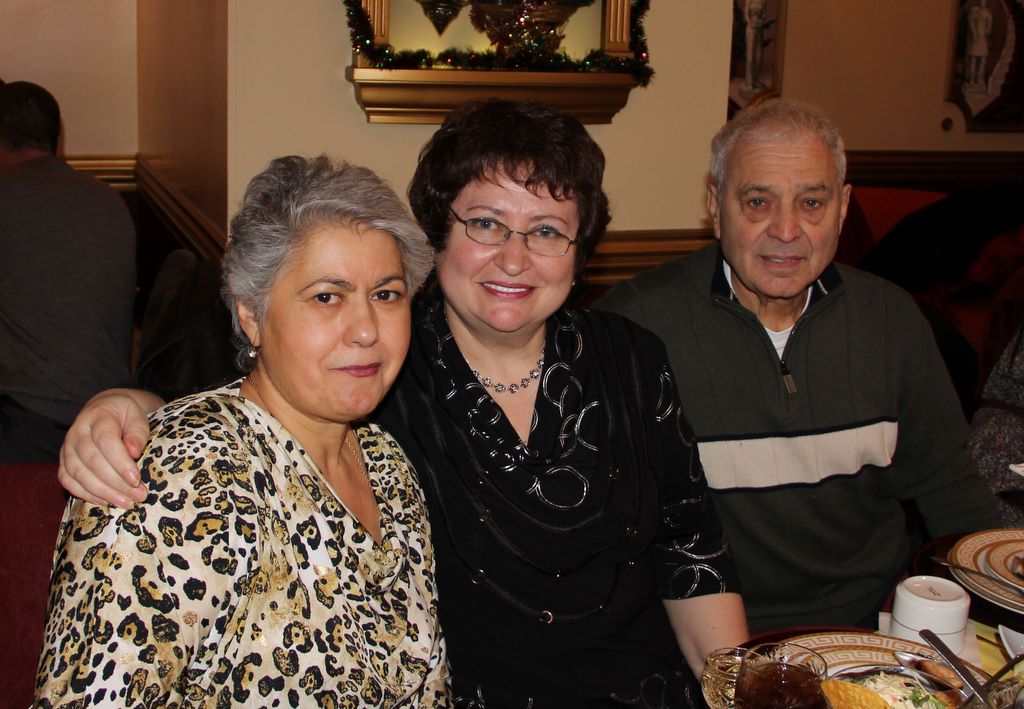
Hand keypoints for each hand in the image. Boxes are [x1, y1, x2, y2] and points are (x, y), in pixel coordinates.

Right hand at [58, 388, 163, 506]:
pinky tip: (105, 502)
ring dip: (102, 492)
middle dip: (115, 482)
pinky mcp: (64, 461)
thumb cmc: (127, 415)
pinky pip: (68, 480)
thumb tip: (133, 451)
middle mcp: (77, 431)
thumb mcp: (138, 416)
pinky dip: (85, 494)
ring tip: (125, 502)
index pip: (105, 440)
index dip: (120, 462)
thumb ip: (137, 432)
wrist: (108, 410)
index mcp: (98, 415)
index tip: (136, 479)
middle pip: (91, 460)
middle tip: (138, 495)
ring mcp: (67, 447)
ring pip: (78, 473)